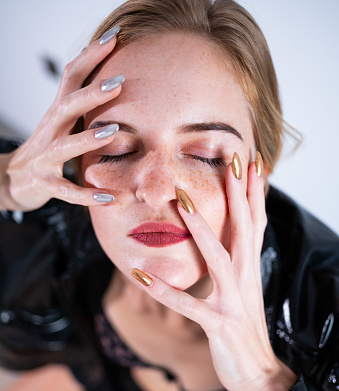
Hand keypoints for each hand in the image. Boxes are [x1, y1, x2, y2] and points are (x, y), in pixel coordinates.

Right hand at [0, 27, 121, 211]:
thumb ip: (84, 105)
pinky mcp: (45, 183)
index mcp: (58, 113)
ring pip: (65, 147)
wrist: (11, 179)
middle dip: (92, 93)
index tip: (115, 36)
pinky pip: (66, 191)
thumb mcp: (62, 123)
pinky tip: (108, 197)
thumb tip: (115, 81)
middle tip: (119, 83)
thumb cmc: (46, 148)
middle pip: (68, 106)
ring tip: (113, 132)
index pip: (72, 77)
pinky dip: (86, 195)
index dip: (91, 55)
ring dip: (88, 139)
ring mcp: (46, 158)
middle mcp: (51, 130)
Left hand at [131, 153, 296, 390]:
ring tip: (182, 200)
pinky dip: (166, 291)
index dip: (253, 192)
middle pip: (244, 229)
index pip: (254, 223)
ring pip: (218, 259)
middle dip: (237, 193)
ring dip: (201, 229)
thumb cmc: (245, 328)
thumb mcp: (243, 289)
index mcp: (250, 268)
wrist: (259, 372)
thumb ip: (234, 263)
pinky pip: (189, 306)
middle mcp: (246, 278)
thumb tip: (226, 239)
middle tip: (231, 160)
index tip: (248, 162)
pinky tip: (142, 276)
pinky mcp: (219, 325)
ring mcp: (234, 301)